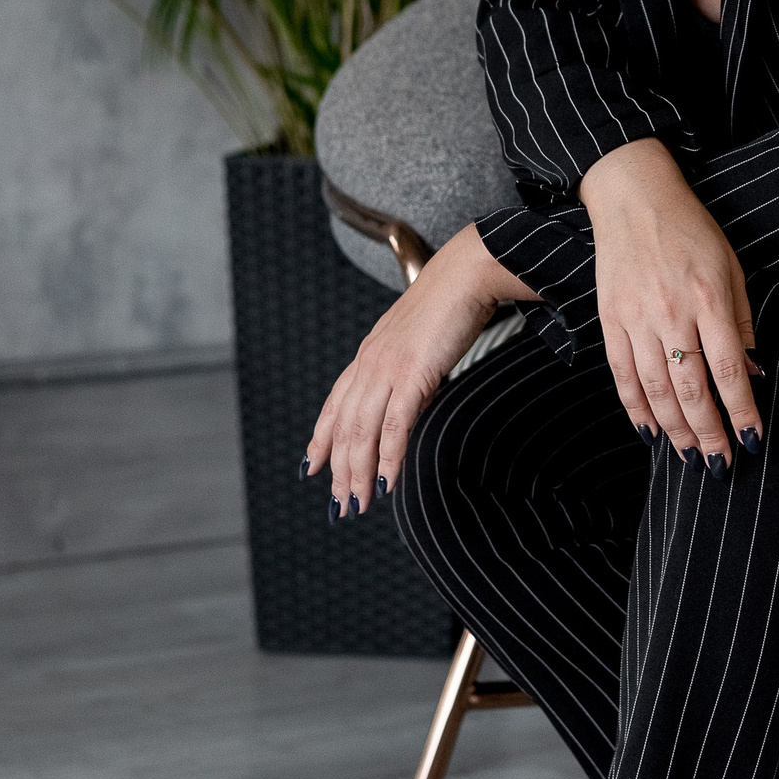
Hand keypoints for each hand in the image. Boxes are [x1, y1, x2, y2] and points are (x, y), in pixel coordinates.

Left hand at [304, 223, 532, 516]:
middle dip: (340, 470)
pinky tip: (386, 483)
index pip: (336, 404)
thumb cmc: (451, 301)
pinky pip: (395, 426)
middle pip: (345, 427)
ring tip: (358, 504)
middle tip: (341, 505)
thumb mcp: (417, 338)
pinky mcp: (413, 375)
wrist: (466, 273)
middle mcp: (370, 363)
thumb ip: (406, 366)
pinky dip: (388, 458)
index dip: (321, 438)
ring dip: (358, 474)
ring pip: (363, 432)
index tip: (312, 466)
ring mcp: (389, 369)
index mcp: (369, 354)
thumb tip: (411, 392)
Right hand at [580, 139, 761, 466]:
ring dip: (675, 431)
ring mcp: (636, 319)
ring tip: (691, 458)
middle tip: (721, 465)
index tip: (753, 440)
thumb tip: (751, 372)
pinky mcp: (610, 320)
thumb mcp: (731, 267)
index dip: (742, 411)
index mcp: (708, 299)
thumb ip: (741, 321)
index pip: (729, 370)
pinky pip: (622, 375)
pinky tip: (651, 432)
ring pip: (655, 390)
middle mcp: (671, 313)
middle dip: (708, 434)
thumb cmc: (691, 230)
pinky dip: (636, 409)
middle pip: (691, 390)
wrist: (635, 198)